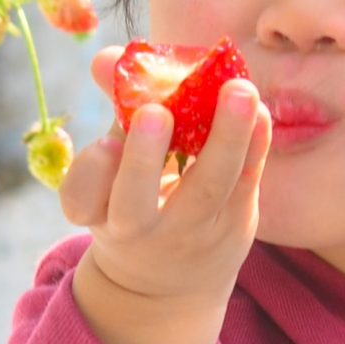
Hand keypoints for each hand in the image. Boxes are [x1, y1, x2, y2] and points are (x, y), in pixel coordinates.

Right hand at [56, 45, 271, 343]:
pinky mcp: (236, 224)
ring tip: (240, 91)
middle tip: (157, 110)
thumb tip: (107, 57)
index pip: (82, 198)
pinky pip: (247, 182)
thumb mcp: (112, 176)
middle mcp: (139, 231)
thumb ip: (115, 112)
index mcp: (99, 213)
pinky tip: (261, 111)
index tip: (105, 142)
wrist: (171, 286)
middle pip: (136, 203)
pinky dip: (256, 144)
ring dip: (225, 137)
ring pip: (207, 190)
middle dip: (145, 157)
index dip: (91, 172)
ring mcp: (192, 233)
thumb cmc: (136, 206)